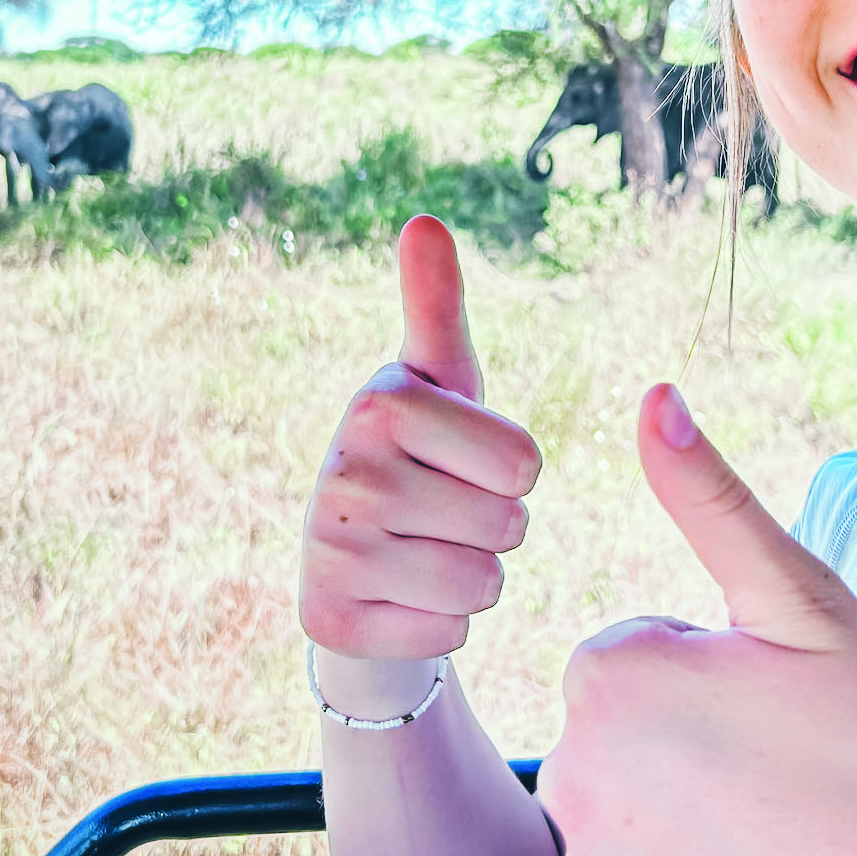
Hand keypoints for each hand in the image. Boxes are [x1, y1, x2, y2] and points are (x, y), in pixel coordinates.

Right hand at [299, 217, 542, 706]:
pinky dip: (437, 624)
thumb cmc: (418, 449)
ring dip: (472, 578)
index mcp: (380, 403)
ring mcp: (331, 552)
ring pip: (482, 586)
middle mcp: (344, 473)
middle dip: (495, 527)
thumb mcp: (437, 378)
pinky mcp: (331, 622)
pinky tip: (399, 596)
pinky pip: (447, 635)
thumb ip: (438, 304)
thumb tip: (424, 220)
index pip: (525, 463)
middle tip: (441, 511)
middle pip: (509, 528)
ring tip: (422, 551)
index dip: (511, 470)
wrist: (347, 555)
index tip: (462, 459)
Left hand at [536, 382, 856, 855]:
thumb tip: (653, 400)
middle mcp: (571, 778)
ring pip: (628, 829)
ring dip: (686, 830)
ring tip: (786, 844)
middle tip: (791, 780)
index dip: (718, 681)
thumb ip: (713, 502)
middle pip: (623, 744)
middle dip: (689, 750)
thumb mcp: (808, 606)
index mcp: (608, 677)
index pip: (638, 661)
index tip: (786, 716)